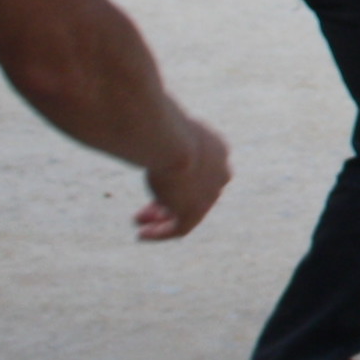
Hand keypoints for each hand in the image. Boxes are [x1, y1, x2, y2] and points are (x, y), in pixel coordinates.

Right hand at [136, 115, 231, 238]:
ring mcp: (211, 193)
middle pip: (196, 191)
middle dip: (171, 200)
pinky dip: (162, 232)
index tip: (158, 180)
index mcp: (217, 149)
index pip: (201, 168)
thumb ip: (155, 131)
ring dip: (164, 219)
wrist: (171, 141)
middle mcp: (219, 172)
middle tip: (148, 208)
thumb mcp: (159, 124)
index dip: (179, 177)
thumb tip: (140, 126)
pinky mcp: (196, 210)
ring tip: (141, 225)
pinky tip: (143, 235)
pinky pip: (180, 228)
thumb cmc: (158, 125)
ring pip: (188, 212)